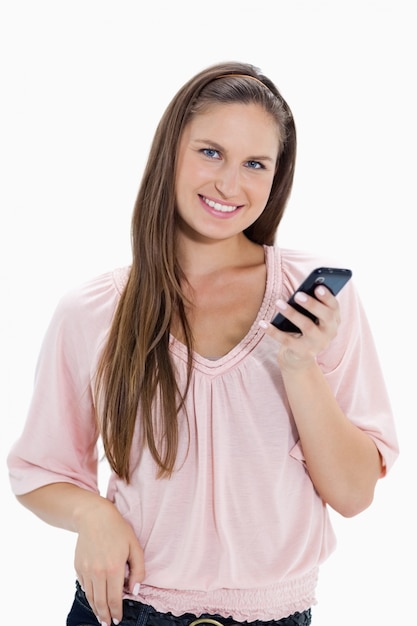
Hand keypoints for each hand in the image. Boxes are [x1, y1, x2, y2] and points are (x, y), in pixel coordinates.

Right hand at [74, 497, 144, 625]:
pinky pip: (84, 586)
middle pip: (100, 602)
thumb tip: (134, 590)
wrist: (93, 516)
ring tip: (100, 616)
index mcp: (114, 569)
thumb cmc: (118, 529)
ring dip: (96, 609)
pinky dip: (89, 594)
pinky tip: (94, 597)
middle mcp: (98, 572)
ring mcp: (86, 570)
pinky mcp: (78, 566)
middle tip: (107, 624)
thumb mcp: (135, 546)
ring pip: (90, 596)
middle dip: (104, 616)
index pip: (115, 599)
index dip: (117, 612)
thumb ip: (138, 570)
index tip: (118, 619)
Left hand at [260, 285, 340, 369]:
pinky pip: (287, 340)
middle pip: (325, 317)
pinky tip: (263, 323)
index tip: (318, 287)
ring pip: (307, 327)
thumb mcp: (311, 317)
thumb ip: (310, 305)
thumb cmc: (305, 328)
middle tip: (297, 295)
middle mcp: (329, 333)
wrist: (300, 357)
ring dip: (292, 313)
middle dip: (312, 305)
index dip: (328, 297)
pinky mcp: (302, 352)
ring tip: (278, 303)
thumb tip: (299, 292)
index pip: (335, 307)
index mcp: (333, 320)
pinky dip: (274, 331)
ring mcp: (317, 344)